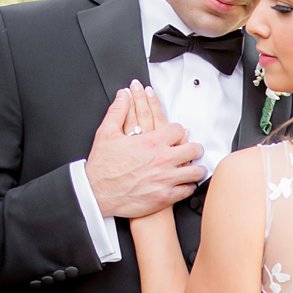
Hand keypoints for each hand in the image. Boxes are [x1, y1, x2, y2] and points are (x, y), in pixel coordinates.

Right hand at [86, 81, 200, 218]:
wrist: (97, 194)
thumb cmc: (102, 167)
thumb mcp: (106, 133)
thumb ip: (118, 111)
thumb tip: (123, 95)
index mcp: (151, 142)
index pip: (178, 129)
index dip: (178, 131)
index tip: (178, 134)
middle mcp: (162, 160)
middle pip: (193, 149)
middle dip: (194, 148)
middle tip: (193, 150)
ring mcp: (165, 179)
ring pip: (194, 171)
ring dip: (195, 168)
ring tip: (193, 167)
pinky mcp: (165, 197)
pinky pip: (187, 190)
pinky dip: (188, 186)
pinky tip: (185, 184)